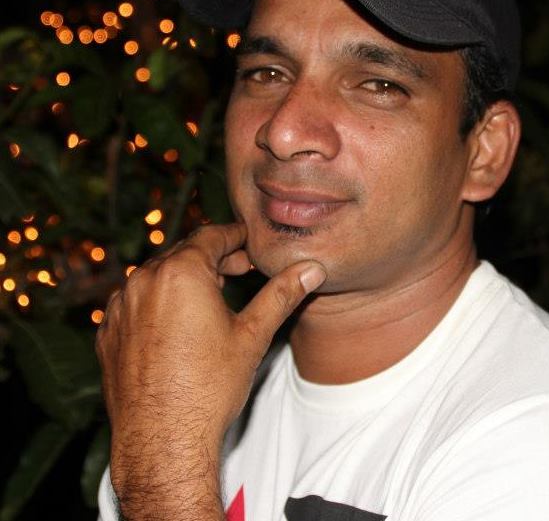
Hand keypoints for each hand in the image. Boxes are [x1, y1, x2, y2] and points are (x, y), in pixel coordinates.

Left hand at [96, 223, 325, 519]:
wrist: (161, 442)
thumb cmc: (209, 388)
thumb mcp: (253, 335)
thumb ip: (281, 294)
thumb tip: (312, 269)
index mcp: (180, 273)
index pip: (211, 236)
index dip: (236, 236)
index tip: (251, 243)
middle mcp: (142, 281)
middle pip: (183, 253)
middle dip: (213, 257)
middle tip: (240, 267)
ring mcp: (120, 307)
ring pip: (156, 277)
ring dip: (184, 279)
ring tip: (211, 296)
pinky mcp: (108, 333)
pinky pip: (134, 303)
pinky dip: (157, 303)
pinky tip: (177, 324)